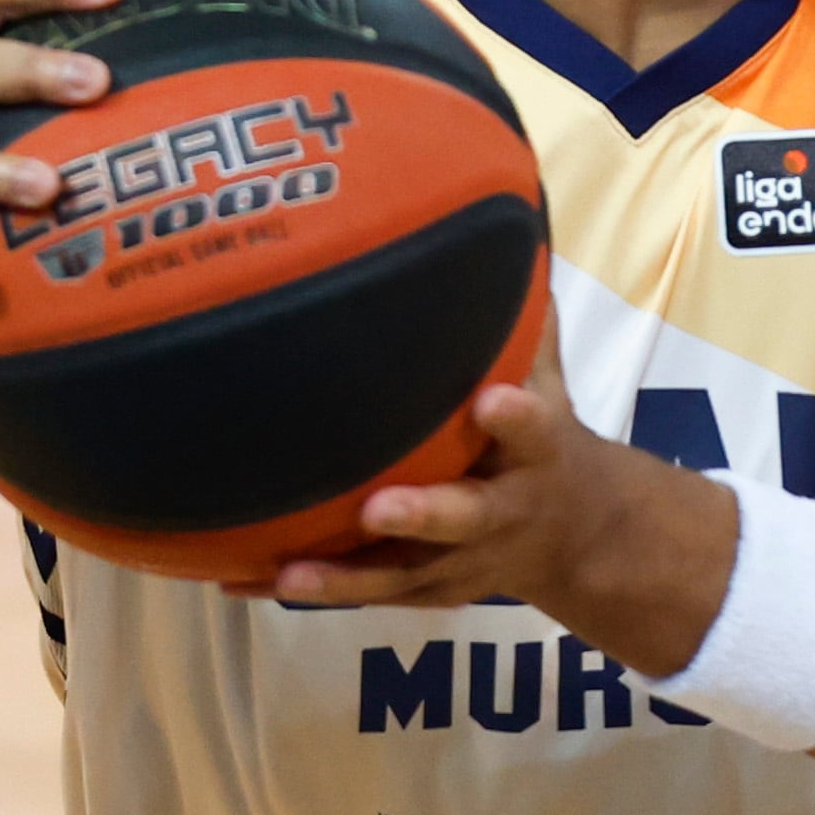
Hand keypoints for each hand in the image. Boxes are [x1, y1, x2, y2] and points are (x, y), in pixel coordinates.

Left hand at [255, 342, 737, 675]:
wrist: (578, 535)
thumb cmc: (537, 435)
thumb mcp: (549, 379)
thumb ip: (519, 318)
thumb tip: (496, 221)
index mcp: (538, 452)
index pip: (534, 429)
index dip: (515, 418)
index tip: (492, 400)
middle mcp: (502, 512)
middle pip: (466, 518)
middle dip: (425, 515)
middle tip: (379, 508)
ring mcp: (460, 560)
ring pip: (402, 576)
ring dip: (344, 578)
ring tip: (287, 574)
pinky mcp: (422, 589)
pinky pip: (361, 593)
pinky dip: (303, 588)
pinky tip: (236, 580)